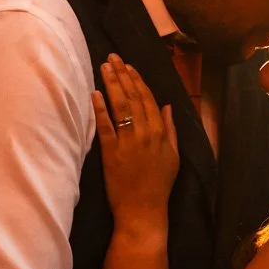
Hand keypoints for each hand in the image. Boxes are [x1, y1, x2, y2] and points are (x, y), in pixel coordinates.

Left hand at [91, 55, 177, 235]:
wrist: (144, 211)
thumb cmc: (159, 185)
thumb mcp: (174, 156)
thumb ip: (171, 130)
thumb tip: (168, 107)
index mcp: (161, 133)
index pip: (149, 99)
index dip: (138, 80)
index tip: (129, 66)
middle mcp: (146, 133)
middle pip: (133, 97)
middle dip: (122, 75)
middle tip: (113, 57)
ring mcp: (128, 142)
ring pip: (120, 106)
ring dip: (111, 84)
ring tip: (104, 67)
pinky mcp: (112, 153)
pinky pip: (105, 126)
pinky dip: (100, 108)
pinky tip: (94, 93)